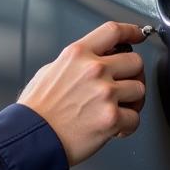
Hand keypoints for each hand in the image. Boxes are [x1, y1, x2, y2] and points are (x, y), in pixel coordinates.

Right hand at [18, 21, 145, 165]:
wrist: (30, 138)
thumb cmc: (35, 111)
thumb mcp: (49, 72)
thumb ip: (74, 63)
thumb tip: (90, 61)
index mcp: (77, 55)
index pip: (113, 31)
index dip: (131, 31)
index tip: (138, 35)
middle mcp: (94, 70)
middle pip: (135, 62)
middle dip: (132, 75)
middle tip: (124, 86)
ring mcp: (105, 94)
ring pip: (139, 90)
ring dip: (132, 102)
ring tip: (117, 110)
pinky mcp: (111, 118)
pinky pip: (134, 118)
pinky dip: (127, 126)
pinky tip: (114, 128)